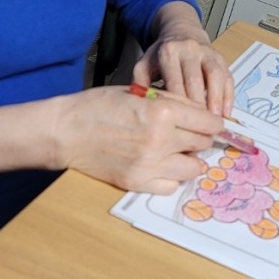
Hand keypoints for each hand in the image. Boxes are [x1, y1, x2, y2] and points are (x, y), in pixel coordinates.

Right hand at [51, 86, 220, 194]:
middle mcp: (161, 139)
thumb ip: (173, 102)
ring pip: (193, 168)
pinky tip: (161, 165)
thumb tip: (202, 113)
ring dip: (189, 159)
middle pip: (204, 144)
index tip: (210, 124)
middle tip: (189, 134)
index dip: (212, 123)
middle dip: (201, 138)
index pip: (209, 123)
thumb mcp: (140, 92)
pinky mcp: (138, 182)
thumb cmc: (99, 106)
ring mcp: (150, 164)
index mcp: (162, 112)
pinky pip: (171, 185)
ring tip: (175, 150)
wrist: (66, 131)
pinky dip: (171, 177)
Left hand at [133, 31, 234, 117]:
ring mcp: (207, 53)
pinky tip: (226, 112)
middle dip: (198, 104)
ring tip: (215, 120)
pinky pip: (227, 76)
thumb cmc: (162, 54)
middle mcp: (189, 50)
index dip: (179, 102)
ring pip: (215, 76)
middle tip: (199, 126)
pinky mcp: (220, 58)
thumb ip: (140, 82)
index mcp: (169, 52)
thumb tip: (141, 105)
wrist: (181, 32)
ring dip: (216, 99)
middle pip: (196, 79)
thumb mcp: (145, 63)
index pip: (175, 80)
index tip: (180, 122)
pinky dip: (228, 95)